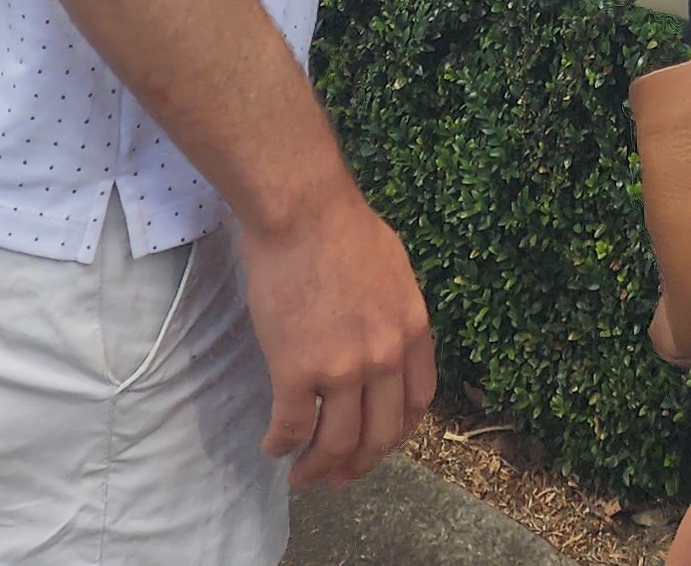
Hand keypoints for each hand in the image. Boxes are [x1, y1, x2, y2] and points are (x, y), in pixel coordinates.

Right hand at [237, 170, 435, 484]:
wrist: (303, 211)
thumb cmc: (342, 227)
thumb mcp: (394, 269)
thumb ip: (394, 313)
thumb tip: (384, 336)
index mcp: (413, 331)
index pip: (417, 402)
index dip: (397, 431)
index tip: (378, 442)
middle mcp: (386, 358)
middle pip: (381, 434)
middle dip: (360, 464)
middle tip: (339, 477)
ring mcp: (343, 368)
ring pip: (338, 443)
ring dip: (319, 469)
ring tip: (303, 478)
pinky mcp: (297, 371)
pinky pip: (292, 427)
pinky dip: (282, 445)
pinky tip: (273, 447)